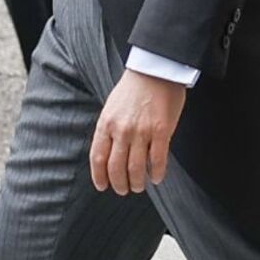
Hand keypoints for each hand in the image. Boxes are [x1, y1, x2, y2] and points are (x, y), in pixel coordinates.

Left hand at [90, 70, 186, 196]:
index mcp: (106, 124)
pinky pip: (158, 160)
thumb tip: (109, 153)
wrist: (155, 70)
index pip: (98, 158)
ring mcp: (141, 132)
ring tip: (139, 186)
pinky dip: (157, 173)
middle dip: (119, 185)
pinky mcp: (161, 131)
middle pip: (116, 168)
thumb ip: (109, 130)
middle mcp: (121, 130)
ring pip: (136, 169)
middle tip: (124, 190)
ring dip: (137, 183)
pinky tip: (156, 178)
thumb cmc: (133, 88)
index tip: (103, 186)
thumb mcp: (111, 107)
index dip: (99, 177)